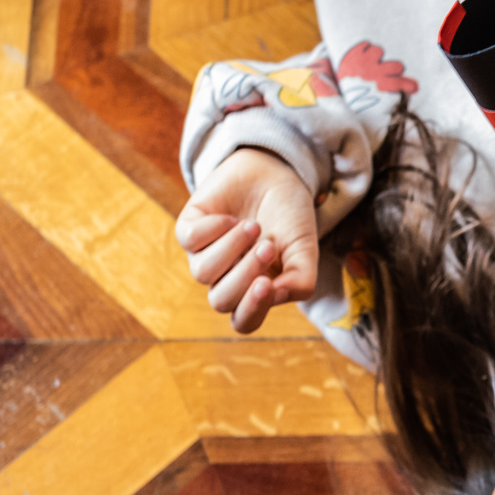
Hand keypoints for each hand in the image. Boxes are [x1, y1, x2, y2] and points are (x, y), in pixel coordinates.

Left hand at [174, 148, 318, 333]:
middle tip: (267, 246)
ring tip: (253, 226)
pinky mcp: (189, 229)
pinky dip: (214, 228)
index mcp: (253, 290)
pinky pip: (189, 240)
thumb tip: (275, 295)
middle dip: (244, 275)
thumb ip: (300, 280)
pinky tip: (231, 217)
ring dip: (231, 248)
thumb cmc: (289, 216)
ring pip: (202, 272)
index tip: (268, 284)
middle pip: (221, 300)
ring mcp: (204, 255)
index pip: (244, 321)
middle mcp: (225, 278)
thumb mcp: (305, 249)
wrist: (274, 173)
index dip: (253, 309)